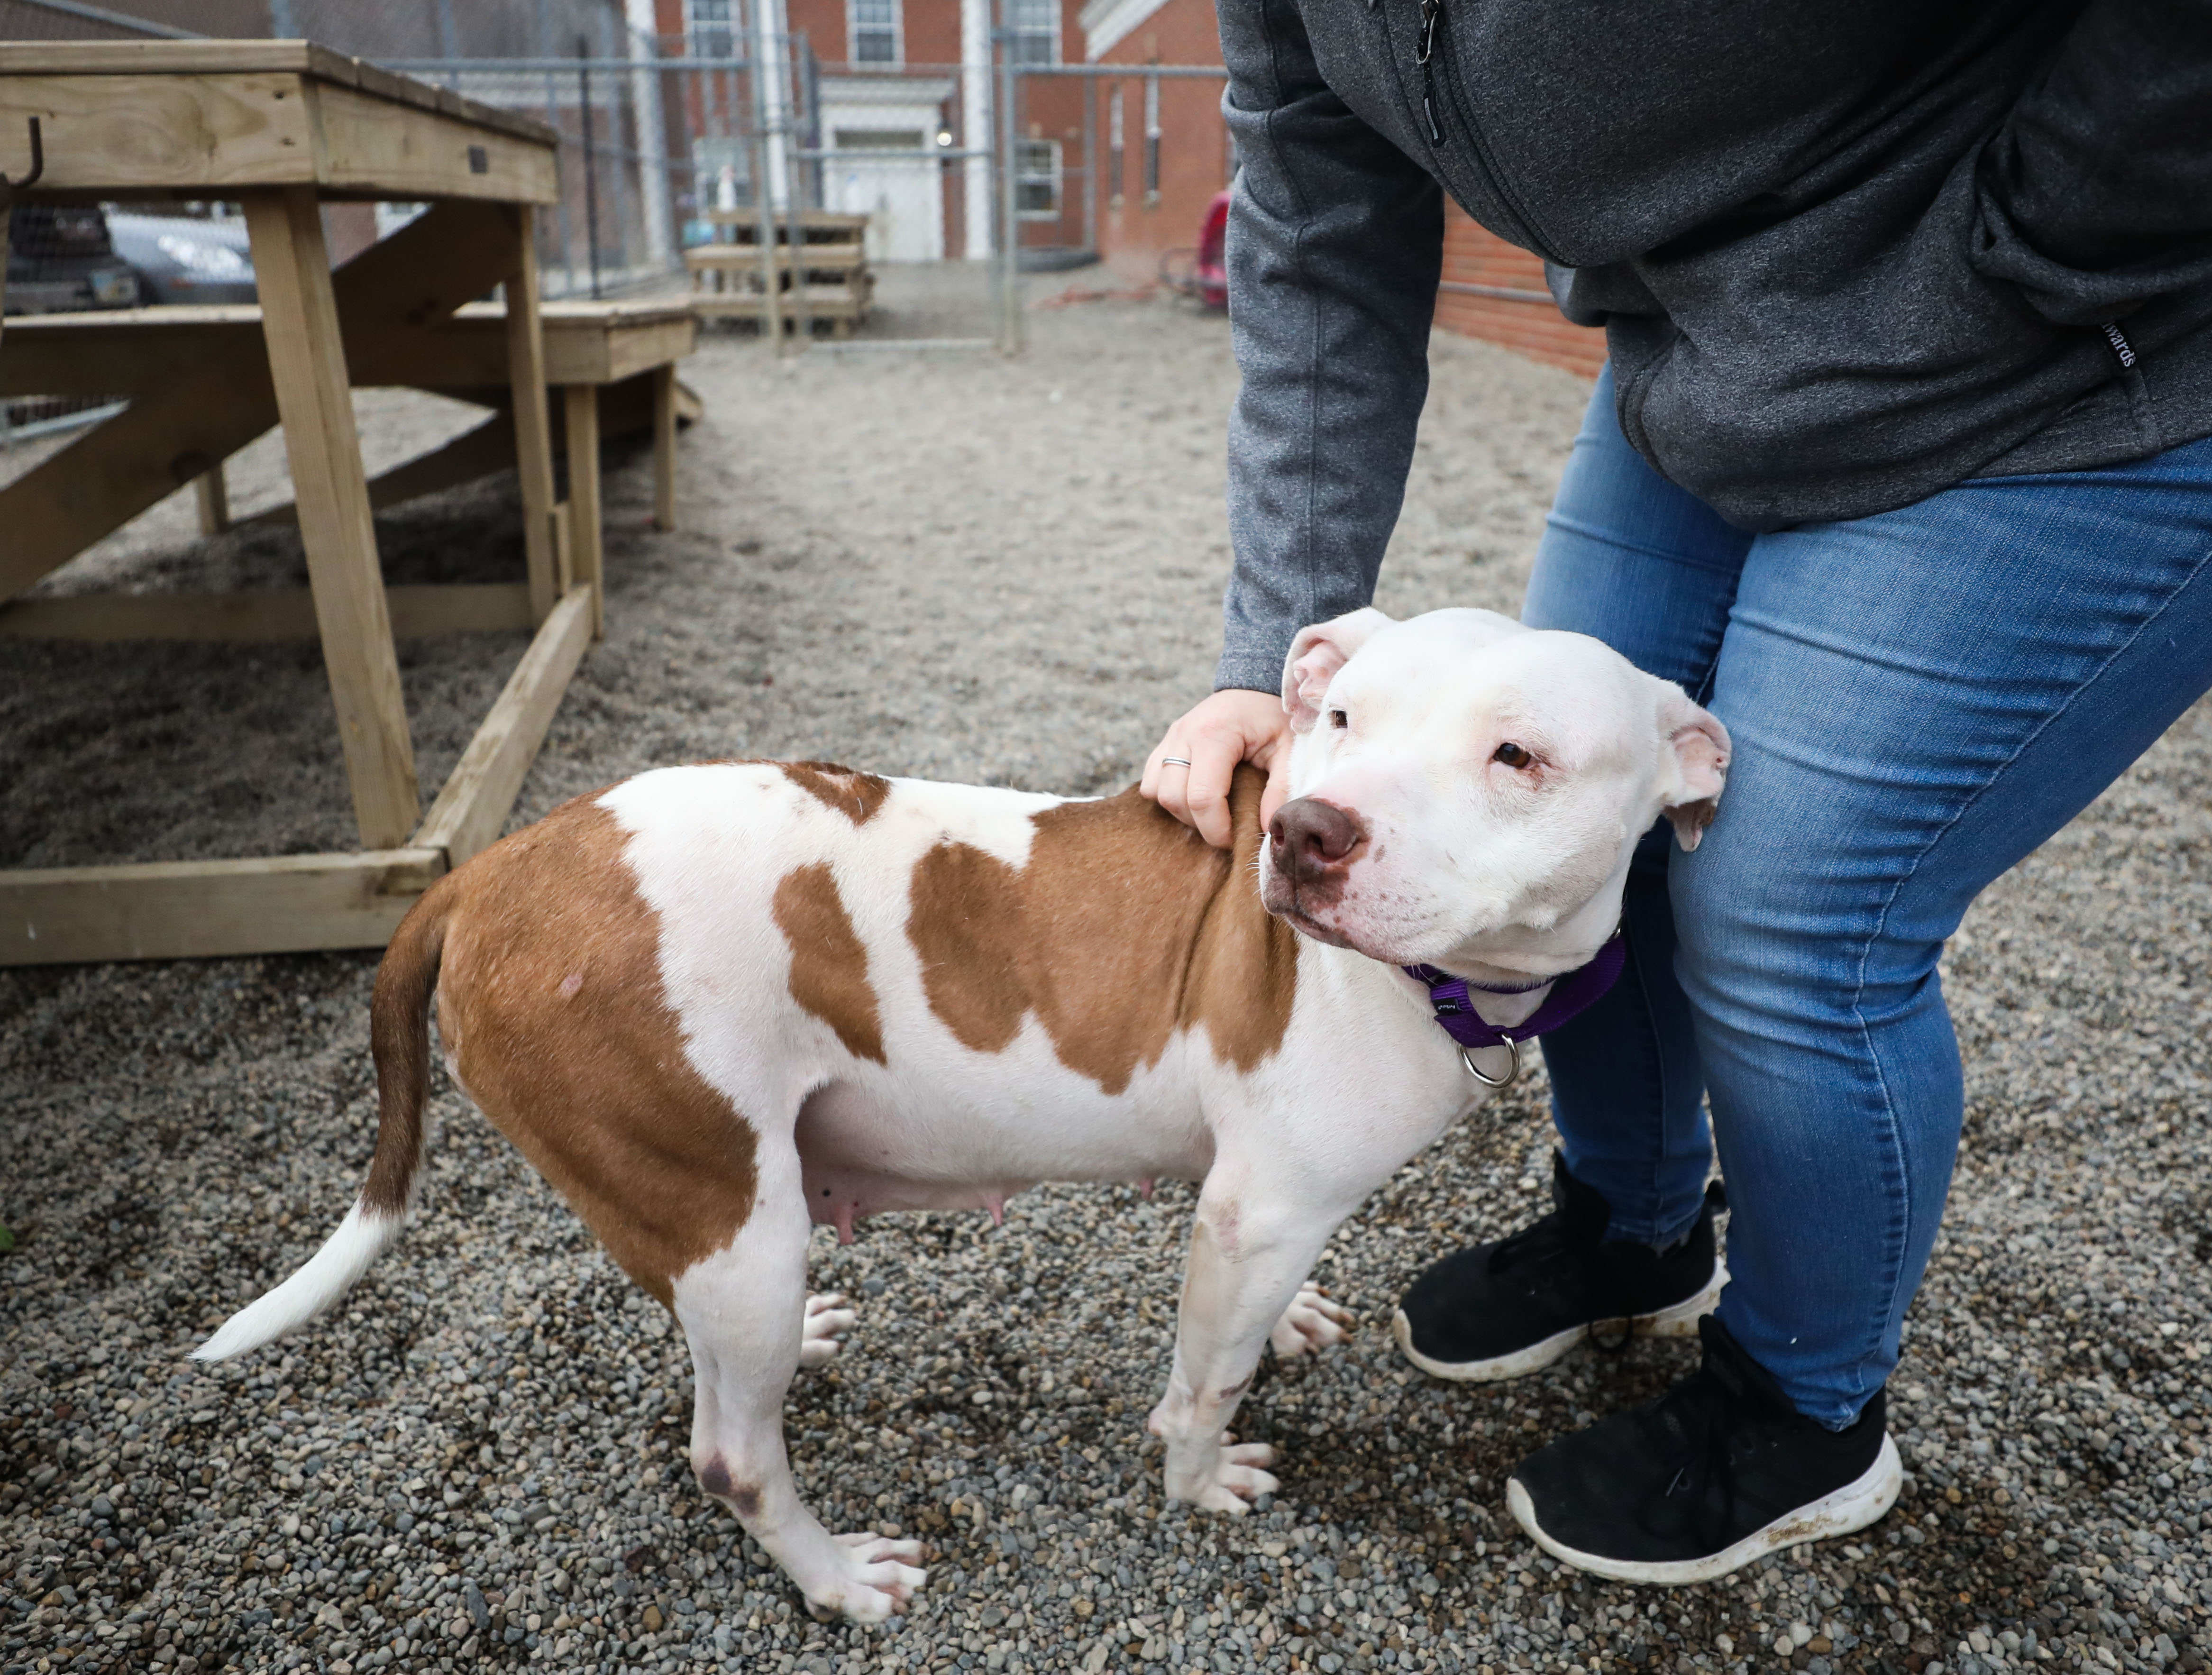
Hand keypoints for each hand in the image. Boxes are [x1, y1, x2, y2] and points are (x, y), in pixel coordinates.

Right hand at [1141, 688, 1293, 848]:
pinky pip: (1150, 781)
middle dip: (1198, 823)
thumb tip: (1267, 827)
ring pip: (1155, 791)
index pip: (1201, 796)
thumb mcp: (1289, 749)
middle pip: (1173, 798)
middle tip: (1225, 826)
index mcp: (1214, 735)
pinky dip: (1168, 795)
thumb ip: (1281, 787)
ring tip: (1210, 810)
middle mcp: (1183, 735)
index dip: (1216, 828)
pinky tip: (1194, 795)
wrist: (1254, 688)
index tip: (1234, 839)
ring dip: (1180, 810)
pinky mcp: (1163, 744)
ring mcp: (1169, 738)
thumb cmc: (1273, 718)